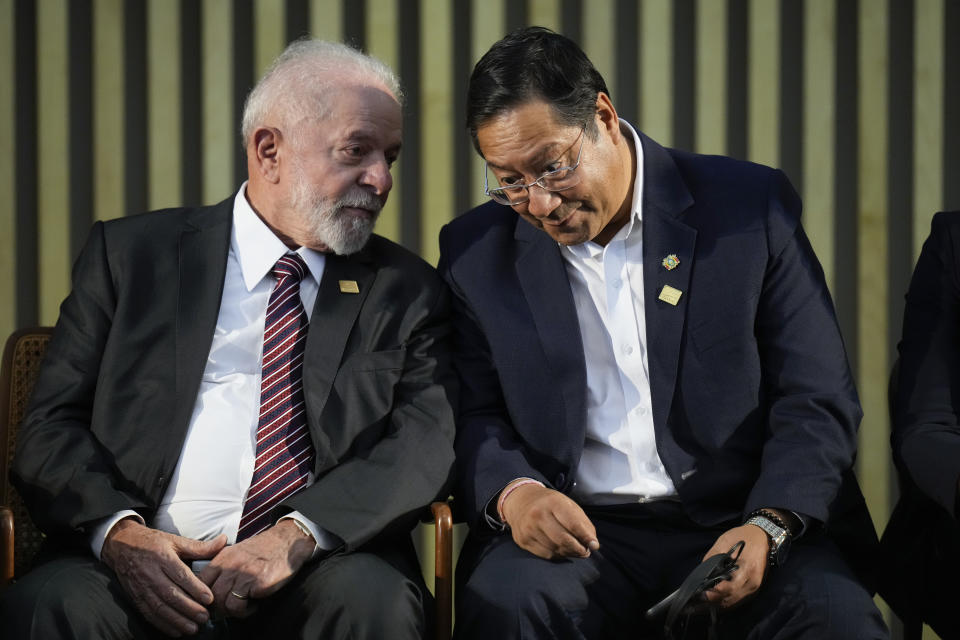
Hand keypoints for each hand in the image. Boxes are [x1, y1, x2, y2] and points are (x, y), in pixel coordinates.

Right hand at [100, 518, 226, 636]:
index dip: (195, 589)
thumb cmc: (152, 542)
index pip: (180, 575)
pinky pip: (149, 614)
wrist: (121, 546)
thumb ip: (200, 546)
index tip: (209, 599)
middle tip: (205, 617)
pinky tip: (176, 631)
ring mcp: (141, 587)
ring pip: (160, 607)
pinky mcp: (135, 597)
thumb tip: (224, 541)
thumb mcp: (175, 540)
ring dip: (177, 620)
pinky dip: (162, 624)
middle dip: (189, 608)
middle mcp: (151, 574)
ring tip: (193, 628)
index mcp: (163, 557)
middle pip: (171, 594)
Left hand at [198, 519, 315, 617]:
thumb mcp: (239, 552)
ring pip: (223, 603)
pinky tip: (254, 604)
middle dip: (218, 607)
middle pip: (210, 595)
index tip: (212, 602)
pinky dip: (245, 611)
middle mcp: (230, 565)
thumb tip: (212, 589)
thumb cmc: (266, 549)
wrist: (289, 542)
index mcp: (223, 557)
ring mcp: (243, 574)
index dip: (203, 595)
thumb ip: (224, 566)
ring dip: (232, 611)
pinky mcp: (256, 583)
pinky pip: (239, 606)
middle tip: (229, 608)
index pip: (201, 580)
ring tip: (244, 607)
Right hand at [500, 483, 598, 558]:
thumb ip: (583, 524)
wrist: (520, 500)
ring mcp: (529, 528)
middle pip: (564, 540)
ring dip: (569, 553)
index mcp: (553, 502)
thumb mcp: (568, 505)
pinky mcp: (523, 540)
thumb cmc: (550, 504)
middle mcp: (538, 514)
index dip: (586, 538)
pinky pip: (546, 555)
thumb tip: (593, 545)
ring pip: (556, 550)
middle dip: (579, 549)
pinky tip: (561, 550)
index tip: (594, 546)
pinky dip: (558, 555)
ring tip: (574, 550)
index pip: (573, 524)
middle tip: (585, 551)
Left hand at [700, 524, 768, 607]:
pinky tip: (713, 604)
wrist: (763, 537)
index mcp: (747, 569)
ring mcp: (754, 589)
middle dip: (710, 604)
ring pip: (733, 604)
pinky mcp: (754, 590)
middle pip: (729, 600)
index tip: (697, 595)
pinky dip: (725, 604)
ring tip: (698, 608)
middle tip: (693, 606)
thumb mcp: (724, 541)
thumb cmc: (744, 537)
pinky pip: (738, 602)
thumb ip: (712, 557)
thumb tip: (701, 573)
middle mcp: (752, 583)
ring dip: (716, 607)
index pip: (727, 589)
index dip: (711, 594)